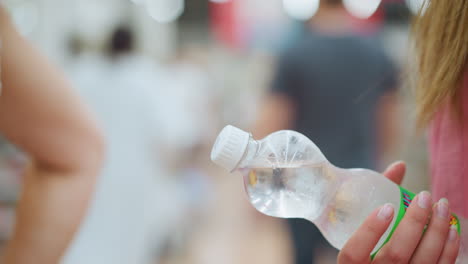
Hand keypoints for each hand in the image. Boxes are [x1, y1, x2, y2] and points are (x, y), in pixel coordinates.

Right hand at [338, 161, 459, 263]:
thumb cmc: (369, 245)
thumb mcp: (362, 227)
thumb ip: (377, 196)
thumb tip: (400, 166)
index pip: (354, 253)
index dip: (370, 231)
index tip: (387, 207)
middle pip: (395, 254)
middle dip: (414, 223)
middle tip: (424, 197)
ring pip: (421, 262)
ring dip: (436, 232)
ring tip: (441, 207)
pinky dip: (448, 249)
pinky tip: (451, 229)